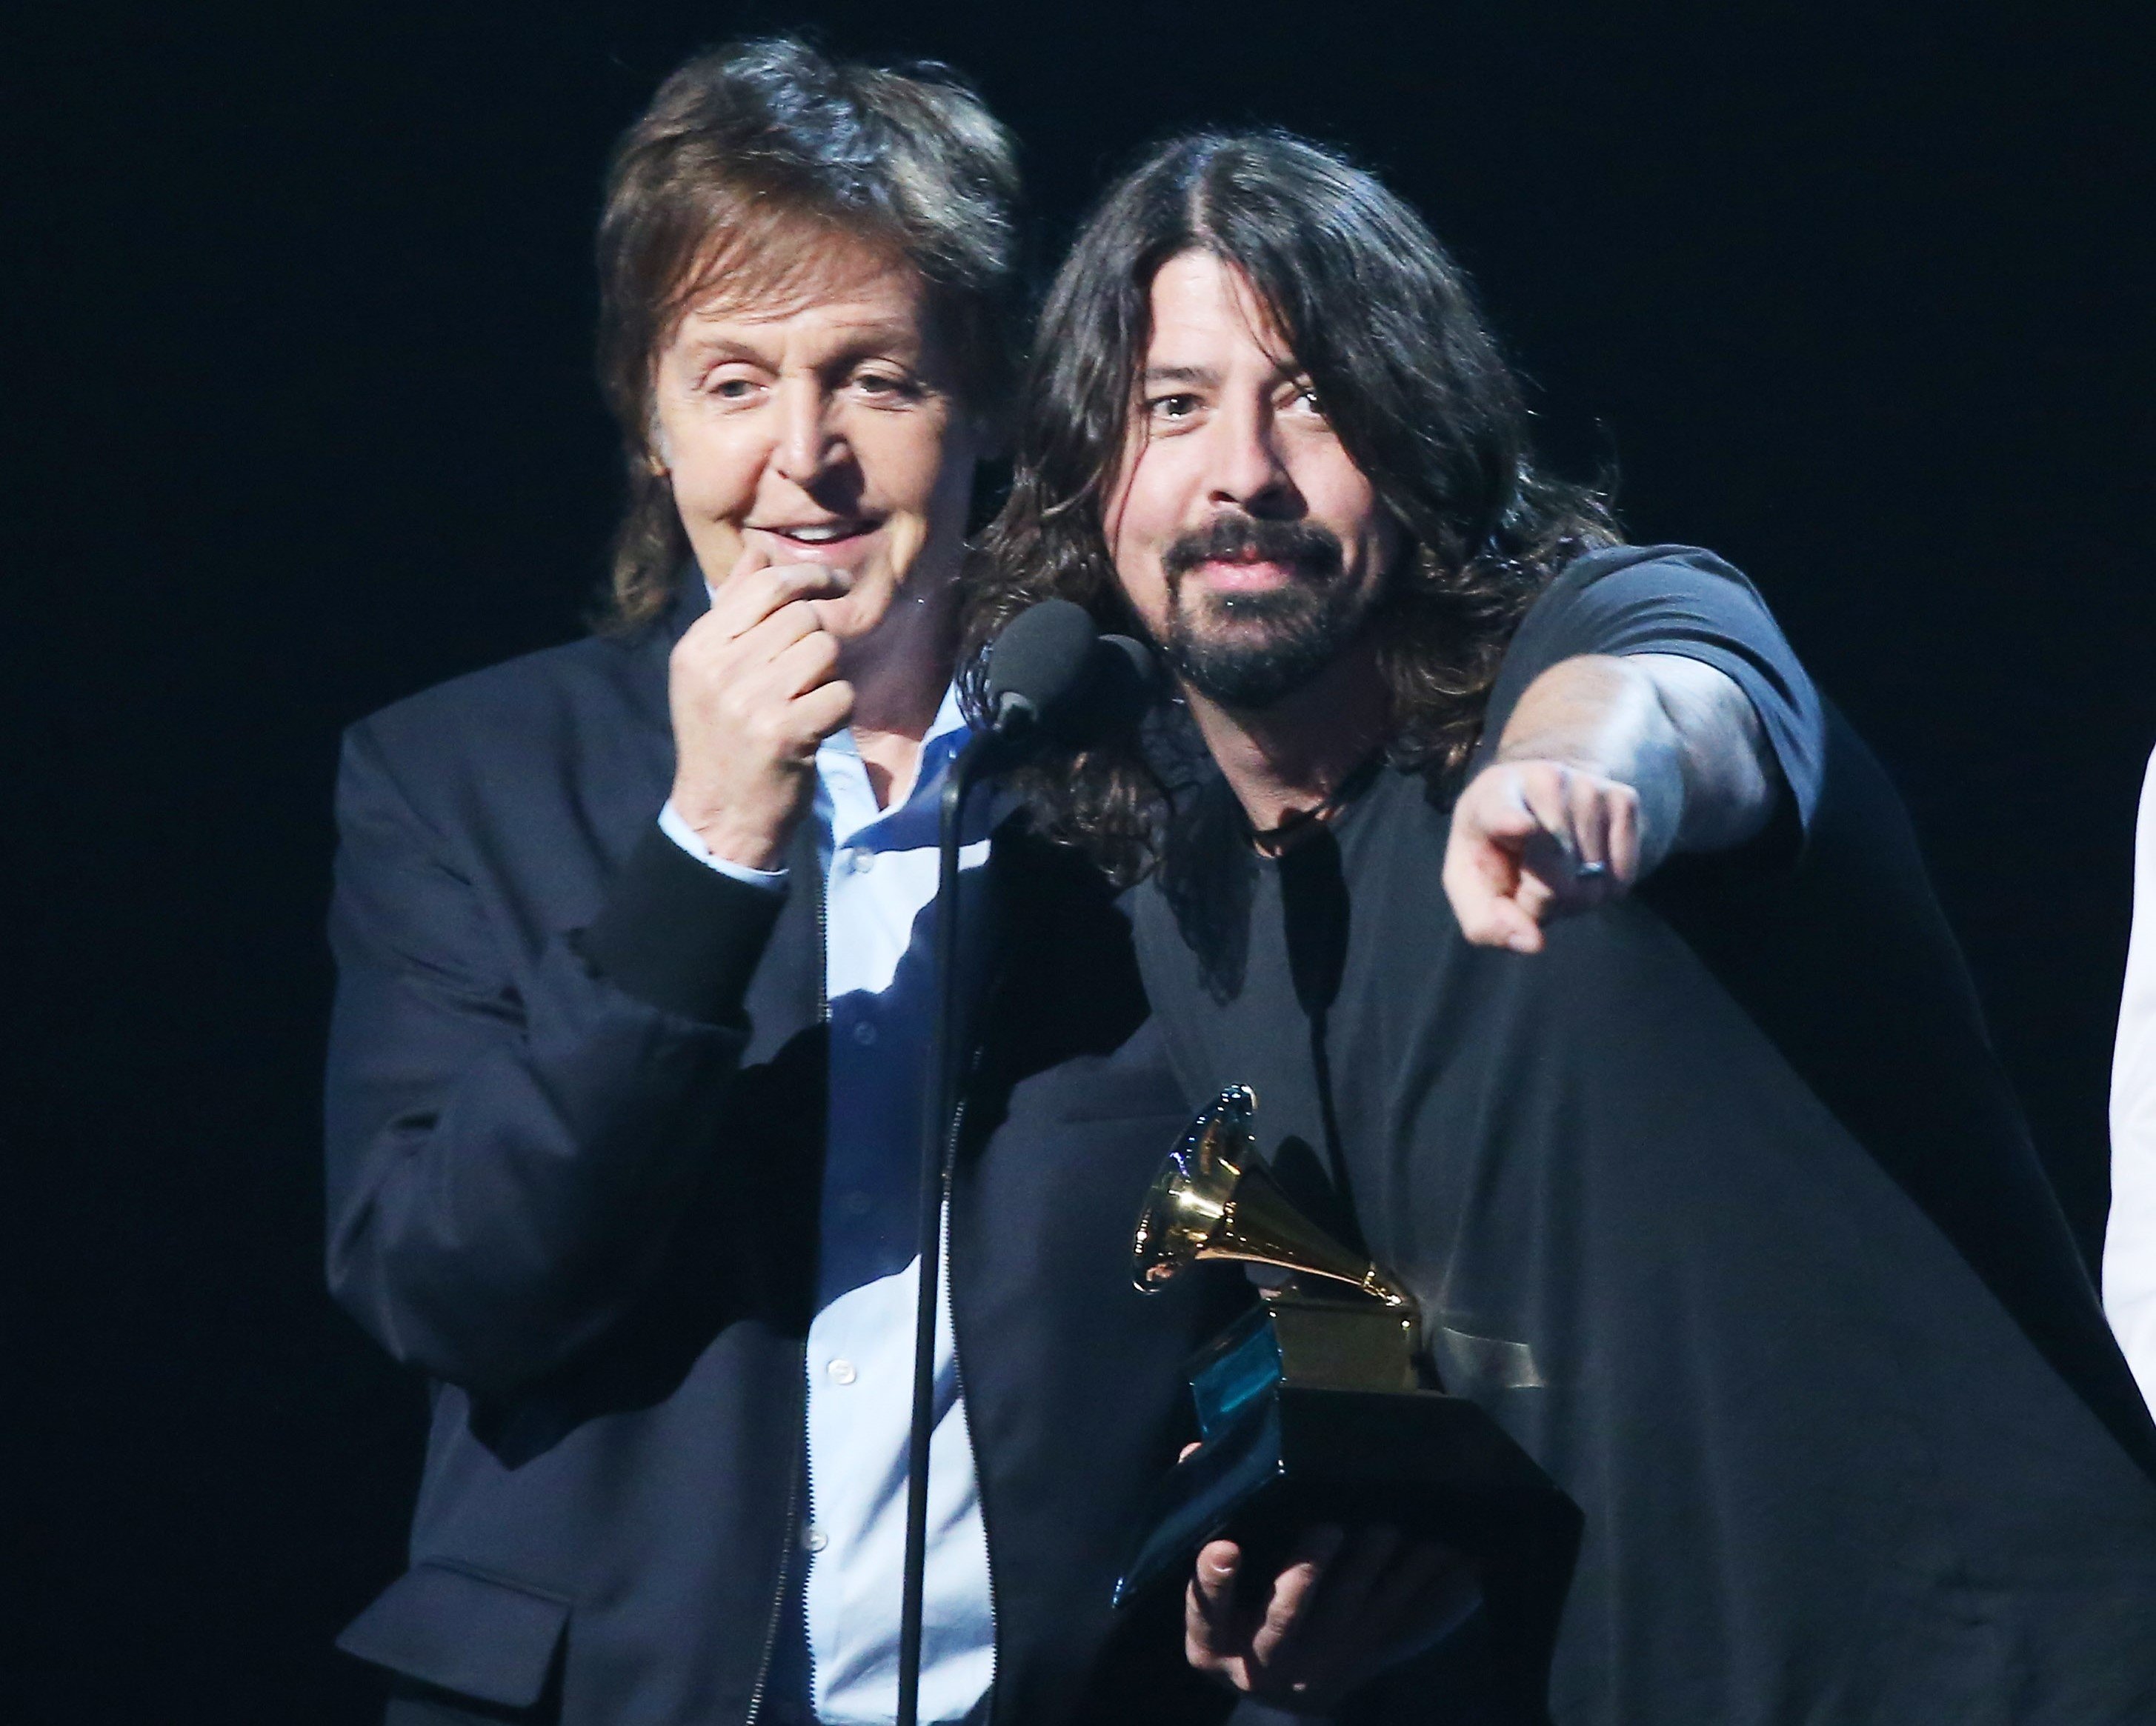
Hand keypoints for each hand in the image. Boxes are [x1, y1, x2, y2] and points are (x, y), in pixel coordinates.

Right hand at [667, 543, 854, 869]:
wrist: (719, 816)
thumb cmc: (722, 737)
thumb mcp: (710, 669)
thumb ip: (734, 606)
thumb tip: (760, 547)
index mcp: (698, 647)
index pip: (766, 585)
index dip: (809, 577)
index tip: (835, 585)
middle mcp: (720, 669)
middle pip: (803, 616)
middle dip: (819, 638)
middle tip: (810, 671)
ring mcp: (752, 702)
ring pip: (825, 651)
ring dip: (829, 675)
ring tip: (806, 700)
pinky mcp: (785, 733)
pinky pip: (840, 693)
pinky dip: (838, 710)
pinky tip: (816, 727)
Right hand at [1184, 1522, 1478, 1711]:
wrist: (1277, 1692)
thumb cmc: (1233, 1619)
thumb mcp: (1206, 1595)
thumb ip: (1200, 1521)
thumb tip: (1194, 1451)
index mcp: (1213, 1644)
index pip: (1208, 1612)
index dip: (1215, 1583)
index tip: (1225, 1548)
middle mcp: (1263, 1662)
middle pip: (1286, 1617)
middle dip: (1306, 1573)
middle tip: (1328, 1526)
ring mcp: (1316, 1664)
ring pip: (1344, 1619)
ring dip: (1366, 1573)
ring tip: (1383, 1530)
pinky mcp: (1361, 1658)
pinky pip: (1391, 1624)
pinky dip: (1412, 1588)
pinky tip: (1429, 1551)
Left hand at [1442, 758, 1643, 952]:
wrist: (1538, 799)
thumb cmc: (1496, 850)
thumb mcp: (1471, 884)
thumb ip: (1486, 922)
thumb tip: (1533, 942)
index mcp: (1491, 797)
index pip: (1501, 811)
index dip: (1510, 822)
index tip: (1521, 827)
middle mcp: (1543, 781)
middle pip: (1554, 881)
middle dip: (1541, 903)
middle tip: (1528, 884)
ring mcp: (1589, 787)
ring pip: (1592, 884)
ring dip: (1574, 899)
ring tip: (1556, 871)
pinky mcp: (1625, 799)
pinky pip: (1622, 879)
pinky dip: (1604, 890)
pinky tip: (1584, 865)